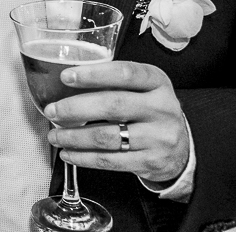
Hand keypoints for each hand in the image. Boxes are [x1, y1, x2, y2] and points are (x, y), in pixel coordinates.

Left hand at [44, 60, 189, 182]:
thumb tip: (67, 82)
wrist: (182, 148)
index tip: (66, 77)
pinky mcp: (152, 162)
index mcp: (157, 82)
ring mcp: (159, 137)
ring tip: (55, 135)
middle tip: (52, 111)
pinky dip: (83, 157)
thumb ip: (113, 82)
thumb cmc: (150, 111)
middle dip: (74, 108)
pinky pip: (110, 160)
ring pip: (107, 136)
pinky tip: (68, 153)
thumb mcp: (142, 89)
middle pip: (112, 105)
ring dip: (73, 137)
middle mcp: (162, 108)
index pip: (125, 73)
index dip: (93, 74)